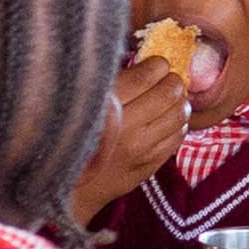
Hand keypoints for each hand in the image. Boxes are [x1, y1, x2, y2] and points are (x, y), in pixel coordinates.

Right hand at [71, 53, 188, 219]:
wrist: (69, 187)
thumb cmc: (73, 135)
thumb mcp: (84, 101)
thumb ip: (112, 81)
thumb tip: (141, 61)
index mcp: (108, 106)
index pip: (147, 76)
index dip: (158, 65)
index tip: (157, 64)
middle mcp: (128, 128)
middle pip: (169, 94)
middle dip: (173, 81)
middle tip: (169, 79)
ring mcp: (142, 150)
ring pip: (179, 115)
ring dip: (180, 102)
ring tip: (173, 98)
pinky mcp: (150, 165)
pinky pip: (178, 138)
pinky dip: (179, 124)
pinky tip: (170, 119)